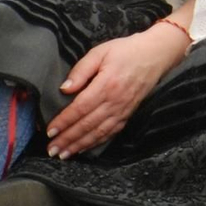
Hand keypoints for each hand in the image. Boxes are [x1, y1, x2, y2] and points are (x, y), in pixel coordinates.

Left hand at [44, 24, 188, 157]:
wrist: (156, 55)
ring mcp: (123, 110)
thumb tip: (64, 89)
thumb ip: (81, 70)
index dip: (64, 121)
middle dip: (68, 139)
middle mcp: (115, 101)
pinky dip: (96, 142)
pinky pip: (111, 132)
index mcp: (106, 85)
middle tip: (51, 150)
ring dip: (80, 145)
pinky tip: (84, 148)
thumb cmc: (126, 51)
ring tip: (64, 154)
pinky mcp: (128, 113)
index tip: (49, 131)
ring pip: (98, 132)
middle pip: (87, 125)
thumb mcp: (100, 52)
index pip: (80, 108)